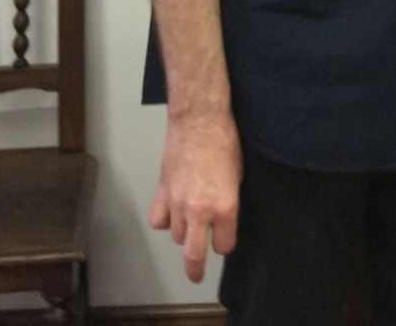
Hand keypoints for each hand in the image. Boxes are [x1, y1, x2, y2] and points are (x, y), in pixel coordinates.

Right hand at [149, 110, 242, 282]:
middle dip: (196, 269)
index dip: (225, 243)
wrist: (199, 120)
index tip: (224, 240)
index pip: (224, 244)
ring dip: (183, 233)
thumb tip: (223, 219)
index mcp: (225, 206)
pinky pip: (158, 220)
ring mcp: (178, 203)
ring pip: (175, 236)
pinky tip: (171, 213)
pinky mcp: (162, 192)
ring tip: (190, 222)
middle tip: (197, 275)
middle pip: (194, 255)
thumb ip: (229, 203)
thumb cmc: (224, 142)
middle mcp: (200, 210)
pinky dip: (164, 220)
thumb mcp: (238, 176)